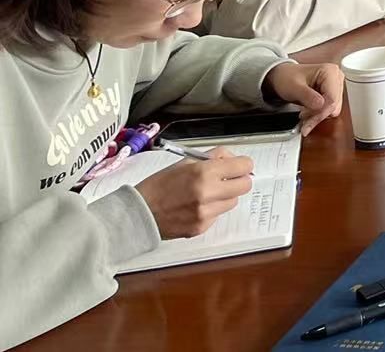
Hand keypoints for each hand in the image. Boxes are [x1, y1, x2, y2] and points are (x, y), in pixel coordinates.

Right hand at [136, 147, 252, 237]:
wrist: (138, 213)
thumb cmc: (159, 185)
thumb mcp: (185, 162)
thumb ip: (213, 158)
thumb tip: (233, 159)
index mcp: (204, 172)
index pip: (244, 166)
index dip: (242, 165)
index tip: (237, 166)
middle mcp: (208, 193)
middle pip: (245, 185)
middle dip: (238, 180)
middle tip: (226, 178)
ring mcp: (206, 213)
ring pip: (233, 201)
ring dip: (225, 196)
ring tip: (206, 193)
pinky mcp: (201, 227)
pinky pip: (218, 215)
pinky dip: (212, 209)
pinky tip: (195, 206)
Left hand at [262, 61, 343, 135]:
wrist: (283, 76)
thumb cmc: (287, 77)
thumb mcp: (293, 87)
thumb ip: (307, 96)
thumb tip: (320, 105)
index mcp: (330, 72)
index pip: (332, 99)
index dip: (321, 113)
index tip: (308, 124)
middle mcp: (336, 77)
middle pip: (334, 105)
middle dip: (318, 115)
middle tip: (303, 120)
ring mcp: (336, 85)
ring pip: (333, 109)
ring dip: (318, 115)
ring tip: (304, 114)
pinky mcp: (333, 93)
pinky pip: (330, 108)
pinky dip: (319, 113)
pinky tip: (309, 112)